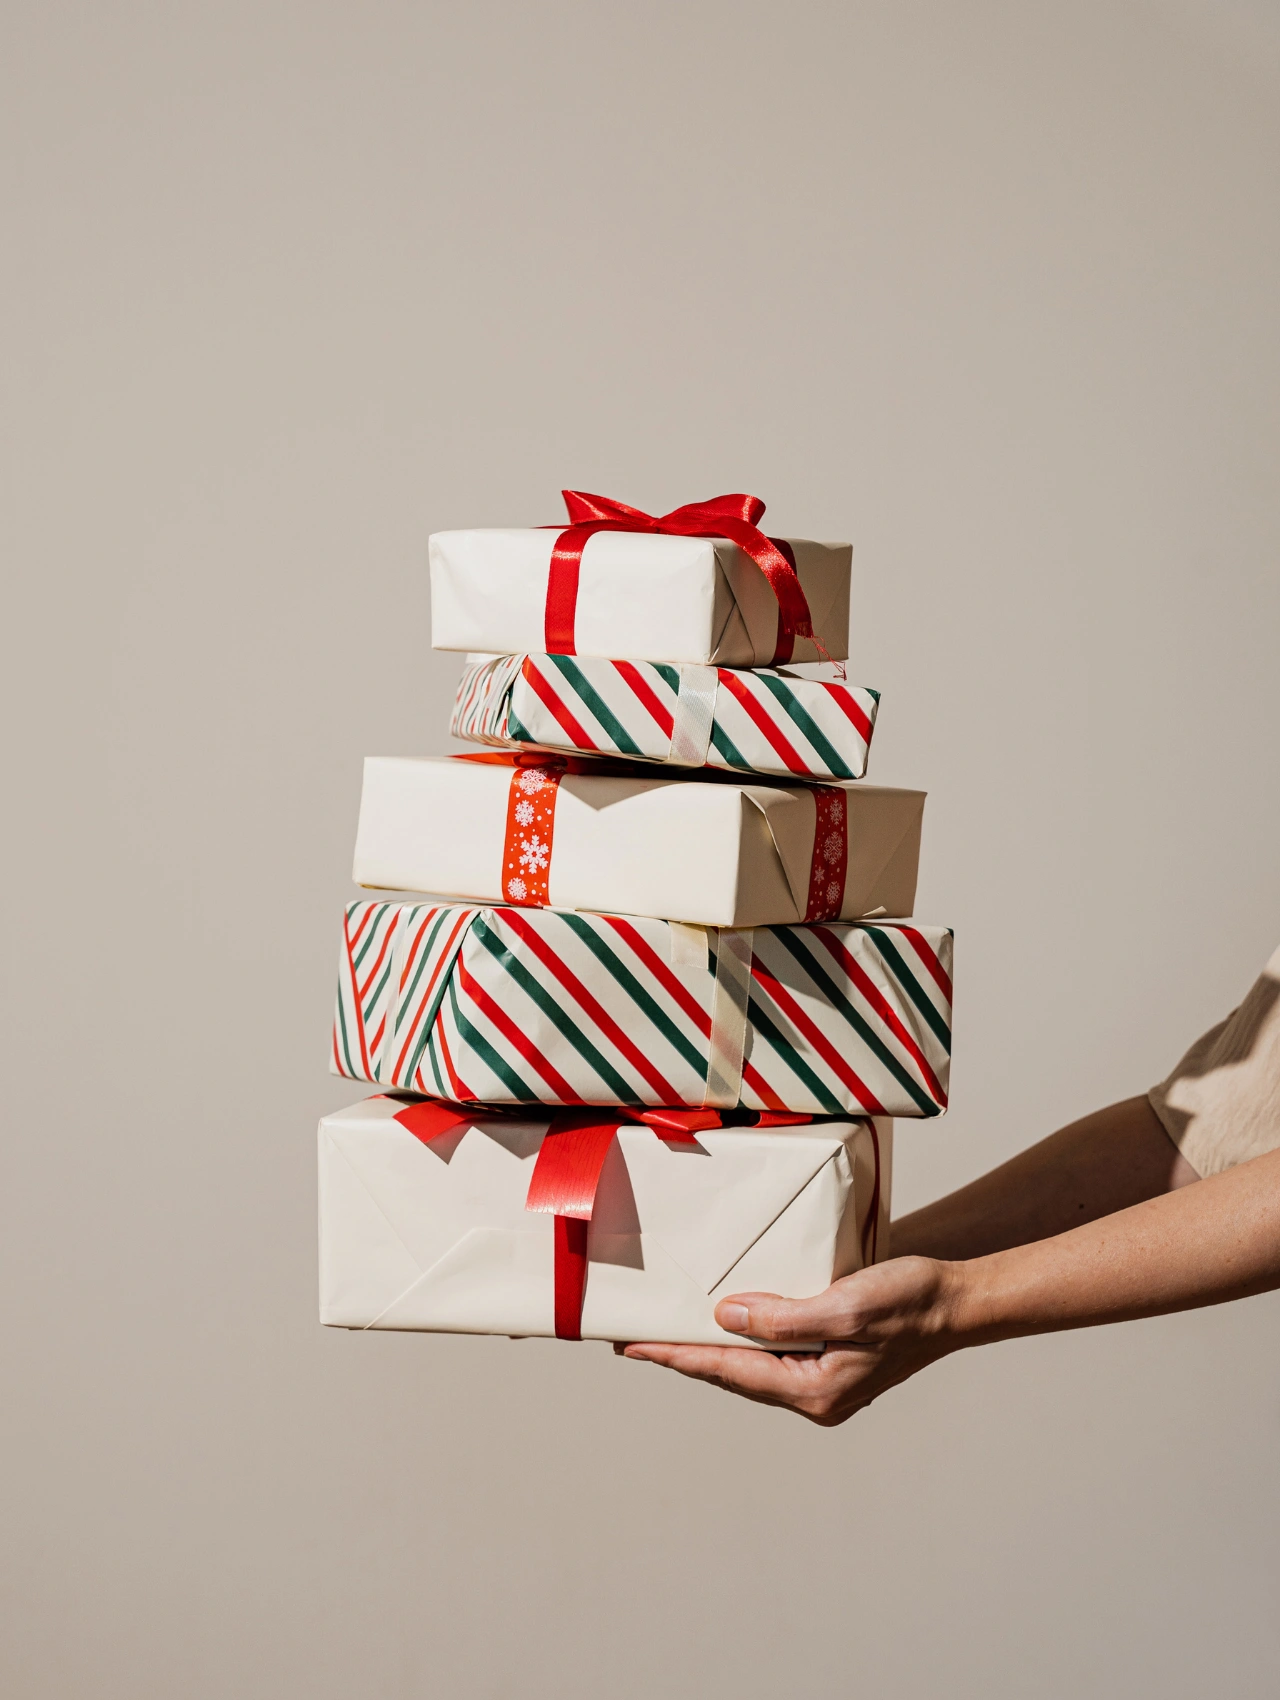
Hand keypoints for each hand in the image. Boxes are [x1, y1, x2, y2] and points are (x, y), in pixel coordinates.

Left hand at [617, 1256, 962, 1425]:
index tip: (633, 1346)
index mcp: (814, 1391)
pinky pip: (774, 1351)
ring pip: (751, 1365)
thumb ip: (783, 1316)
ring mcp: (824, 1380)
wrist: (958, 1302)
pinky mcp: (831, 1360)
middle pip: (733, 1374)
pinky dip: (744, 1337)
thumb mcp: (846, 1306)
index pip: (728, 1371)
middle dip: (685, 1355)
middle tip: (636, 1341)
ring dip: (712, 1348)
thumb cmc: (911, 1303)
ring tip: (669, 1333)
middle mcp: (814, 1394)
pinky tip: (728, 1322)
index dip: (677, 1355)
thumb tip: (726, 1315)